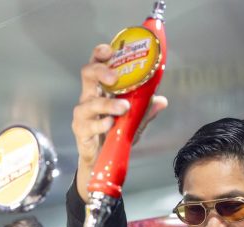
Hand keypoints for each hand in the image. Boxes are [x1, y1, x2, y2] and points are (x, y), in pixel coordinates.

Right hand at [72, 44, 167, 196]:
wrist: (102, 159)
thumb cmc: (114, 133)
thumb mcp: (133, 120)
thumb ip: (145, 110)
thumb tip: (162, 100)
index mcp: (100, 88)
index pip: (96, 64)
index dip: (100, 54)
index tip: (110, 50)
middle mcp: (89, 96)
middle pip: (87, 74)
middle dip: (100, 71)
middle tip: (114, 77)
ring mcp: (83, 114)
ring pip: (90, 102)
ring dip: (108, 104)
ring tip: (123, 108)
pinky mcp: (81, 130)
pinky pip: (89, 124)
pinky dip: (102, 123)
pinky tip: (111, 124)